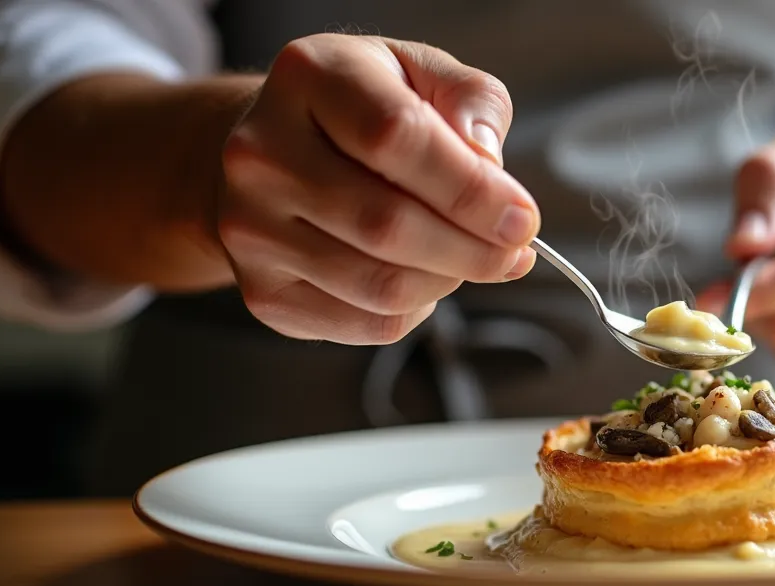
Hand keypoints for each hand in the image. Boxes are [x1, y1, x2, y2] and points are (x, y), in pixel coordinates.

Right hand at [217, 34, 537, 344]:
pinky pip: (367, 323)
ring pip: (380, 286)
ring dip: (448, 281)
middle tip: (515, 253)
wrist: (275, 153)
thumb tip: (488, 160)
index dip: (470, 188)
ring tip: (470, 258)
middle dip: (473, 249)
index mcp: (308, 78)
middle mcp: (262, 153)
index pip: (396, 138)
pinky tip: (422, 275)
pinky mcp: (263, 292)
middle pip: (386, 224)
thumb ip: (471, 102)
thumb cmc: (363, 111)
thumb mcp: (422, 73)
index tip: (522, 216)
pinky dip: (416, 309)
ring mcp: (252, 228)